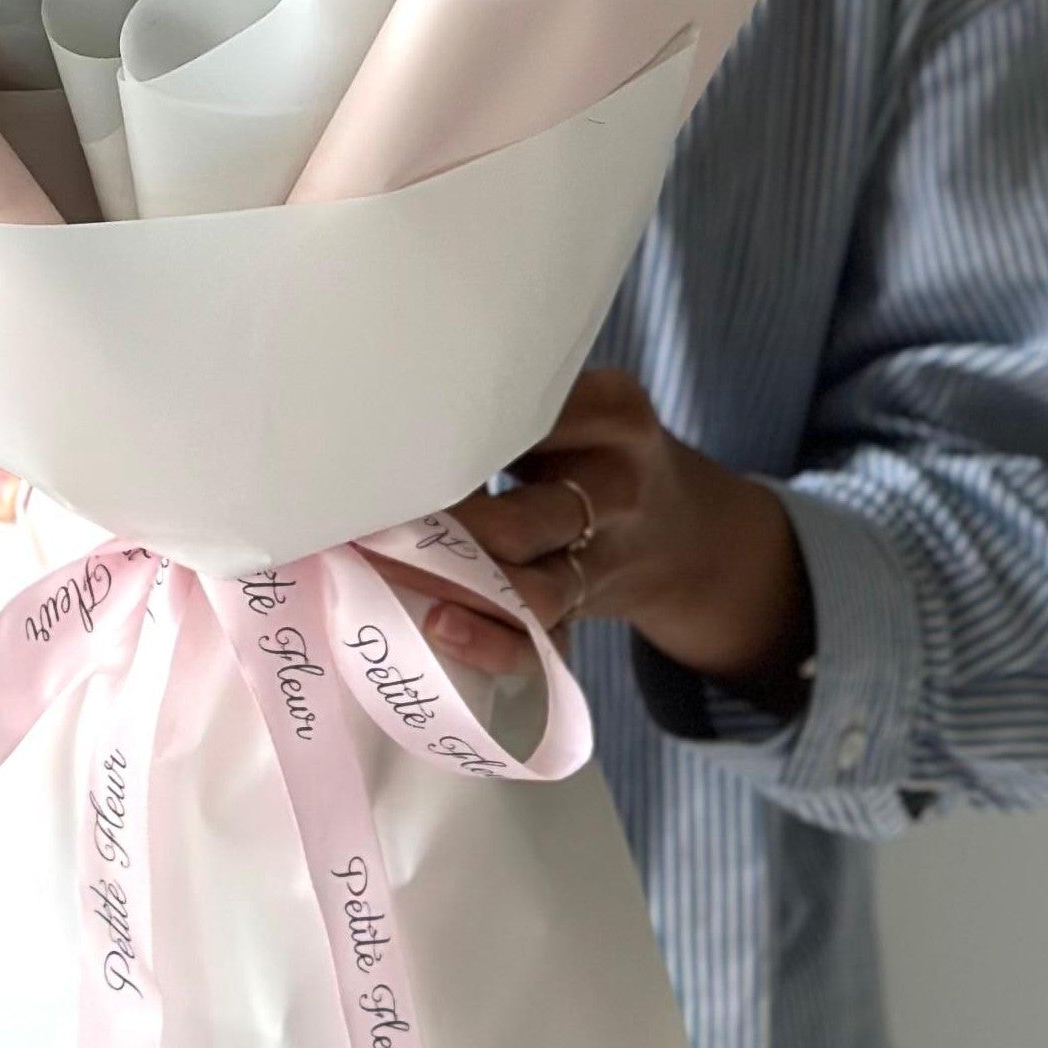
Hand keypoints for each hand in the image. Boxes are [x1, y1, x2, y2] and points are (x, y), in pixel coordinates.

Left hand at [415, 367, 813, 699]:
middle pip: (523, 520)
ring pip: (534, 591)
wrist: (678, 526)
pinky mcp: (592, 613)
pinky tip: (440, 629)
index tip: (383, 446)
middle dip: (439, 529)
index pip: (525, 425)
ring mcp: (609, 562)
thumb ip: (512, 403)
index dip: (450, 440)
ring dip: (454, 589)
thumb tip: (394, 416)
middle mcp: (618, 491)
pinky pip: (546, 644)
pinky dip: (492, 645)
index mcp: (613, 415)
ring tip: (385, 572)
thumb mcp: (579, 402)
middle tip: (370, 520)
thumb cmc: (593, 449)